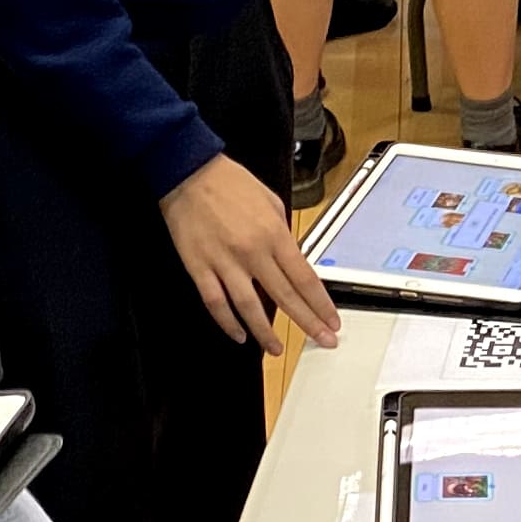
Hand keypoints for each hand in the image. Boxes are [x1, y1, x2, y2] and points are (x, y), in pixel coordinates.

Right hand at [161, 153, 344, 349]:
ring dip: (266, 333)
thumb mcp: (272, 202)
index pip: (304, 279)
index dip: (320, 304)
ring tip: (277, 349)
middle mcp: (253, 253)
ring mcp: (225, 263)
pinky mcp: (199, 267)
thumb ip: (283, 234)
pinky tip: (238, 335)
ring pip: (250, 308)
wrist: (189, 172)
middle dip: (308, 323)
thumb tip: (292, 259)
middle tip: (323, 341)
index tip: (331, 320)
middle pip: (285, 298)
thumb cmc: (230, 182)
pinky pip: (215, 303)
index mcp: (274, 235)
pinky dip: (227, 323)